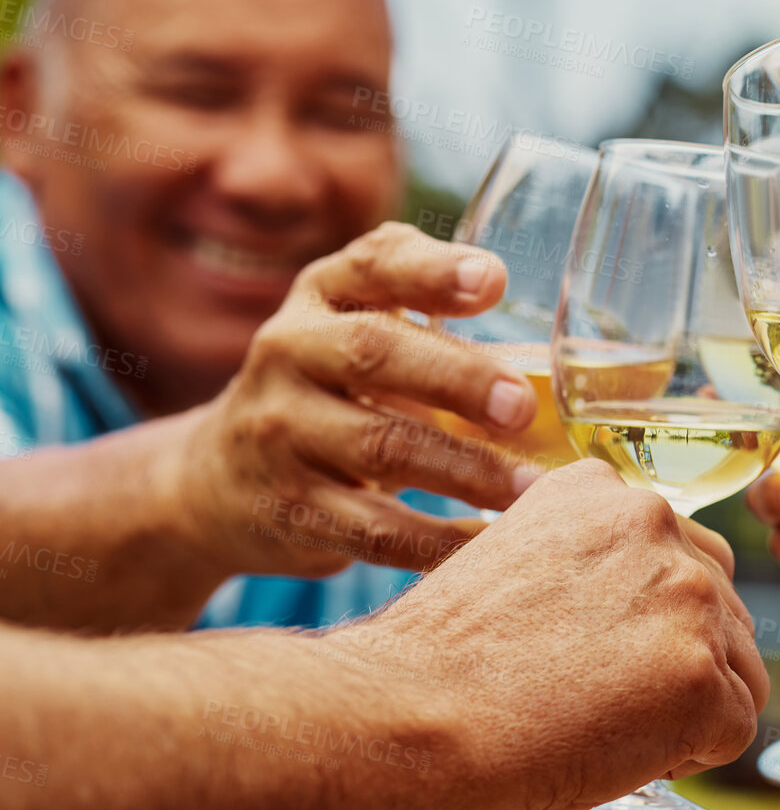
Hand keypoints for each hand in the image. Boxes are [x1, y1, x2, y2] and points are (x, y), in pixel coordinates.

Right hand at [175, 222, 545, 577]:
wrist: (215, 478)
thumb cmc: (328, 386)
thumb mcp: (355, 322)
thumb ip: (426, 298)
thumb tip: (513, 301)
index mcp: (321, 297)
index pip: (372, 266)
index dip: (431, 271)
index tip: (493, 282)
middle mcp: (288, 352)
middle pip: (373, 354)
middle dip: (457, 378)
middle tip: (523, 408)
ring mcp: (279, 432)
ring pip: (378, 448)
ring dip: (465, 470)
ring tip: (534, 489)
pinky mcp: (286, 509)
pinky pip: (371, 529)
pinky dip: (436, 541)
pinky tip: (489, 543)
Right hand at [345, 459, 769, 809]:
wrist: (408, 717)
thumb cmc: (433, 664)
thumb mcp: (508, 567)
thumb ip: (581, 569)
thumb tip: (629, 618)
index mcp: (600, 490)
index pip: (675, 552)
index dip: (645, 618)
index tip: (594, 652)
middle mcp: (654, 523)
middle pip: (719, 601)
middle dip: (679, 657)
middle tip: (601, 701)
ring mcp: (688, 598)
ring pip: (737, 663)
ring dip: (689, 704)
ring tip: (603, 728)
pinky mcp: (703, 676)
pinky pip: (734, 726)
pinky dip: (689, 755)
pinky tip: (618, 755)